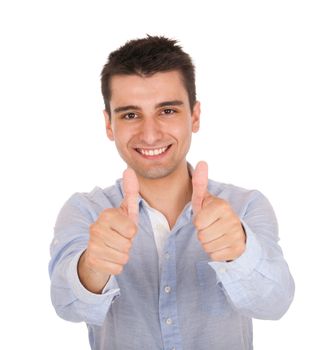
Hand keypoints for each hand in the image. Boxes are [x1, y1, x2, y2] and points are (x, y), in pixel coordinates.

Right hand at [78, 168, 138, 292]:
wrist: (97, 250)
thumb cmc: (117, 228)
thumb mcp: (126, 211)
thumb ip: (130, 191)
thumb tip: (129, 169)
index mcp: (106, 215)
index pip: (132, 230)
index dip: (132, 232)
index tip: (124, 229)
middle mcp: (96, 228)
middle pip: (128, 245)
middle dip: (127, 245)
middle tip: (119, 240)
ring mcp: (92, 245)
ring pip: (123, 257)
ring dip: (122, 255)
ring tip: (114, 248)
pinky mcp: (91, 260)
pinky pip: (117, 268)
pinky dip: (116, 266)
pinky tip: (108, 258)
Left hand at [192, 161, 245, 261]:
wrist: (233, 231)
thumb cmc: (213, 215)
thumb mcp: (205, 199)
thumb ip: (200, 183)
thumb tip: (202, 162)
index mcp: (222, 206)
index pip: (198, 222)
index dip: (198, 222)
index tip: (207, 218)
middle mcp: (232, 219)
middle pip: (201, 236)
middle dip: (202, 234)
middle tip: (211, 228)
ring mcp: (236, 235)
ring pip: (207, 247)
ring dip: (208, 243)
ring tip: (216, 235)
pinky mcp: (238, 250)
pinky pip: (214, 256)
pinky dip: (215, 252)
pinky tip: (221, 244)